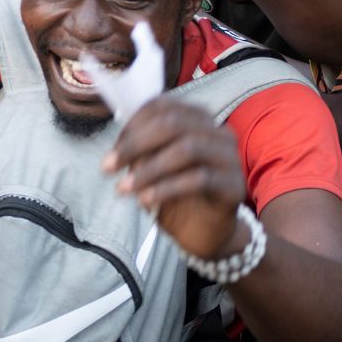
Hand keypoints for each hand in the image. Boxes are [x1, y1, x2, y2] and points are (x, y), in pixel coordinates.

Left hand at [104, 99, 248, 261]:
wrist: (208, 233)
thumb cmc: (180, 196)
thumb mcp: (156, 168)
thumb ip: (144, 151)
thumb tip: (121, 148)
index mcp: (199, 121)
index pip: (164, 107)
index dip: (132, 126)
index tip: (112, 152)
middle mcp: (218, 133)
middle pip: (174, 123)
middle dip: (135, 144)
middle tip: (108, 167)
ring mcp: (229, 159)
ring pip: (188, 149)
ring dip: (149, 169)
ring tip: (123, 188)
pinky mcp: (233, 186)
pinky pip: (199, 179)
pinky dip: (166, 188)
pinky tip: (145, 201)